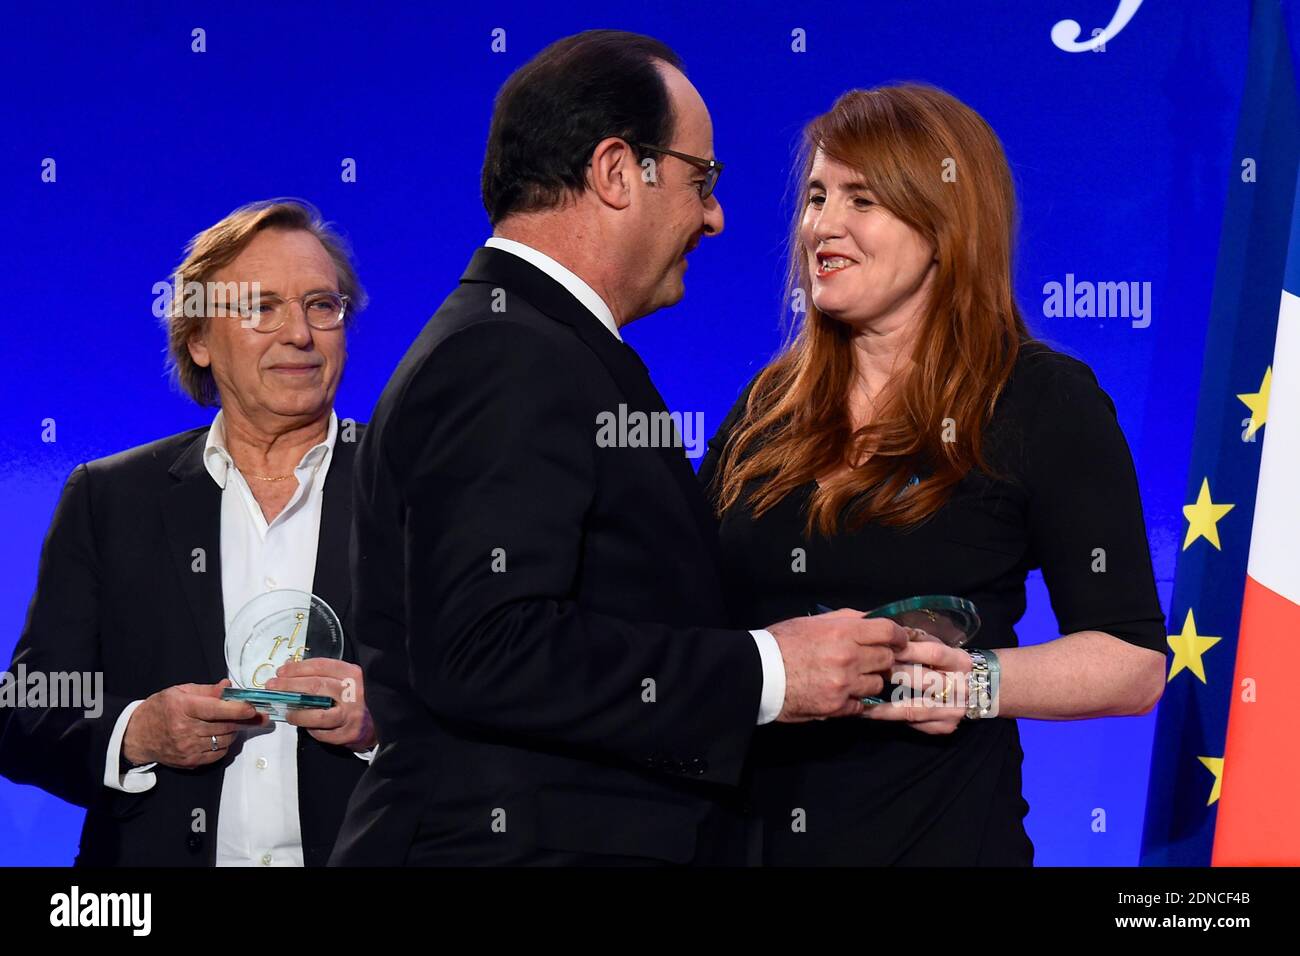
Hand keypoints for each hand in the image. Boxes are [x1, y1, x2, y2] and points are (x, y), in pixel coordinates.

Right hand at [122, 679, 265, 767]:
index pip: (215, 709)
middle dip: (245, 720)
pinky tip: (221, 735)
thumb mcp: (179, 692)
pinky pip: (218, 753)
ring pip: (224, 740)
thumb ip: (207, 690)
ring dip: (234, 731)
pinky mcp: (190, 761)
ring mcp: (188, 748)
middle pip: (224, 726)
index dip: (236, 709)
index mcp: (183, 708)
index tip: (252, 708)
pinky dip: (225, 744)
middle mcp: (185, 730)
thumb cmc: (160, 709)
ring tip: (234, 722)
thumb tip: (228, 686)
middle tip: (259, 715)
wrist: (137, 736)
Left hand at [266, 658, 375, 751]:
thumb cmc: (360, 697)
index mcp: (353, 675)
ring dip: (297, 713)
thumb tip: (292, 669)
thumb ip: (325, 675)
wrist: (383, 722)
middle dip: (289, 686)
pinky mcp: (348, 734)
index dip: (298, 668)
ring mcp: (351, 715)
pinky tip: (306, 725)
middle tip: (272, 687)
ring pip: (316, 714)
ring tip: (287, 712)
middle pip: (315, 687)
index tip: (281, 671)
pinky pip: (322, 733)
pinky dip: (310, 729)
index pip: (321, 667)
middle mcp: (353, 693)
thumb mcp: (349, 680)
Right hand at [767, 609, 907, 721]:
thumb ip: (846, 619)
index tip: (899, 640)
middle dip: (882, 658)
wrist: (759, 673)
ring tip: (850, 677)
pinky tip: (840, 693)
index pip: (887, 631)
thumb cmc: (783, 643)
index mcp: (843, 632)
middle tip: (870, 659)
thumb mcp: (813, 621)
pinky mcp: (837, 706)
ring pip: (877, 683)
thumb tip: (871, 619)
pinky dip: (854, 700)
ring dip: (869, 680)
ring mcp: (844, 684)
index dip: (898, 636)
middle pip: (887, 659)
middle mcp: (848, 657)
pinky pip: (861, 704)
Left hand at [862, 629, 971, 734]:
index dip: (907, 649)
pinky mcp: (946, 726)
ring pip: (913, 709)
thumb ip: (918, 639)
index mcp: (960, 662)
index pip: (932, 653)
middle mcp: (960, 687)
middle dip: (891, 674)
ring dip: (883, 706)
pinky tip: (870, 714)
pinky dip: (891, 719)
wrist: (980, 690)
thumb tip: (890, 629)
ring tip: (859, 700)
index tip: (880, 645)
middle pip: (921, 680)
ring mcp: (954, 710)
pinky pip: (915, 724)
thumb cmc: (949, 662)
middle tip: (863, 670)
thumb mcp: (940, 646)